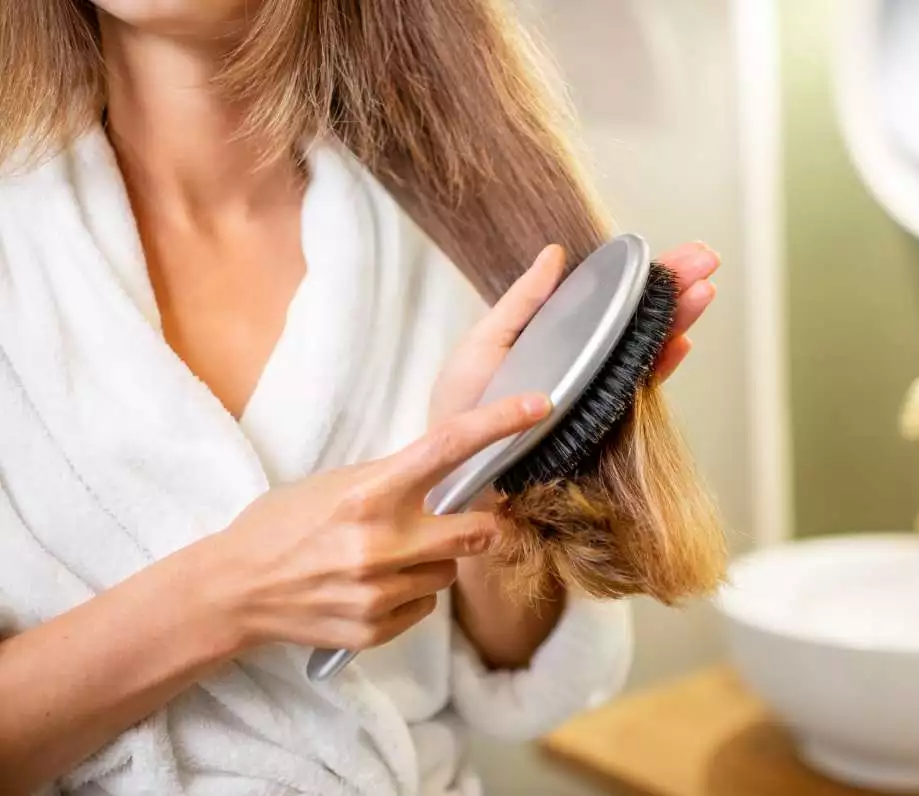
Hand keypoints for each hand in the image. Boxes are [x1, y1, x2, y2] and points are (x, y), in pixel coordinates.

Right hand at [197, 393, 550, 653]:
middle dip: (479, 525)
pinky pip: (426, 608)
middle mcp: (379, 544)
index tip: (537, 406)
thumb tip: (452, 476)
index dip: (498, 424)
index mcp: (368, 493)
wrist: (233, 589)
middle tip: (459, 519)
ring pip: (451, 573)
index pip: (447, 448)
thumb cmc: (284, 525)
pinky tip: (374, 586)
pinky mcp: (375, 629)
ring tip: (390, 556)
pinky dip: (411, 595)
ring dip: (435, 561)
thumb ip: (394, 481)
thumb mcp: (335, 484)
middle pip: (478, 532)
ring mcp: (379, 592)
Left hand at [429, 240, 719, 425]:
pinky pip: (635, 392)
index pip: (612, 296)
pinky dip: (660, 368)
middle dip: (674, 287)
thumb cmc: (462, 408)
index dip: (646, 271)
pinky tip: (679, 343)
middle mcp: (585, 360)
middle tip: (705, 258)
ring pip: (646, 348)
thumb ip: (524, 301)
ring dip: (677, 319)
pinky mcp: (597, 422)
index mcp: (560, 333)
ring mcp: (596, 390)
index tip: (679, 249)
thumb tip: (555, 253)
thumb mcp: (486, 342)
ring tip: (702, 290)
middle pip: (639, 317)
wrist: (455, 467)